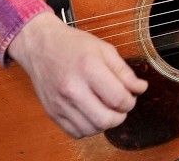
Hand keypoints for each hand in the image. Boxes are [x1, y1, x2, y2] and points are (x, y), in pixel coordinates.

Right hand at [7, 12, 147, 137]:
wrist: (39, 46)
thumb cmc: (72, 45)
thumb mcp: (104, 49)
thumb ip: (124, 71)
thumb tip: (139, 88)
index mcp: (88, 68)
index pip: (118, 98)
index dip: (130, 101)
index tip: (131, 95)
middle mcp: (72, 88)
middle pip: (105, 119)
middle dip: (121, 116)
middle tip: (121, 105)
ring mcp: (60, 103)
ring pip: (91, 129)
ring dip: (105, 123)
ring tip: (106, 108)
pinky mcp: (52, 112)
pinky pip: (76, 132)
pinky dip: (88, 128)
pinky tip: (91, 113)